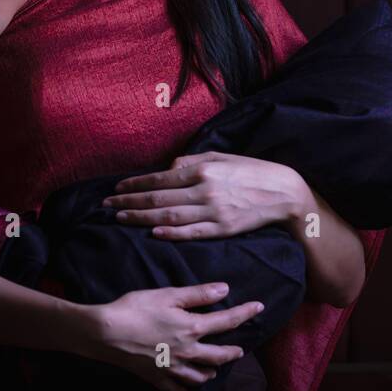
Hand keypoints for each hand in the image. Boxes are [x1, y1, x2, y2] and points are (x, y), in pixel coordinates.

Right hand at [67, 283, 263, 390]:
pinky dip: (182, 390)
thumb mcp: (169, 295)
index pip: (227, 321)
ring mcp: (171, 367)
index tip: (259, 307)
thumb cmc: (136, 308)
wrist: (105, 333)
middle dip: (232, 352)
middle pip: (218, 355)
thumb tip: (225, 290)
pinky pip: (174, 389)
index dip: (245, 313)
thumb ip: (198, 294)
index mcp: (192, 327)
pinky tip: (185, 389)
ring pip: (199, 376)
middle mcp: (187, 351)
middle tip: (240, 350)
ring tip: (215, 369)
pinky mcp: (155, 377)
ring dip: (210, 372)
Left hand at [102, 151, 310, 239]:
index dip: (136, 184)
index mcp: (203, 169)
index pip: (160, 178)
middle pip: (159, 198)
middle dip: (130, 202)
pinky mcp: (223, 229)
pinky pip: (191, 233)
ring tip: (121, 219)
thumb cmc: (252, 171)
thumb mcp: (222, 157)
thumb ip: (193, 160)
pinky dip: (170, 233)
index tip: (117, 189)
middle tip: (107, 206)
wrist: (284, 192)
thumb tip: (168, 167)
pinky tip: (152, 232)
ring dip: (141, 218)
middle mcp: (205, 190)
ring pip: (169, 216)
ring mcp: (214, 211)